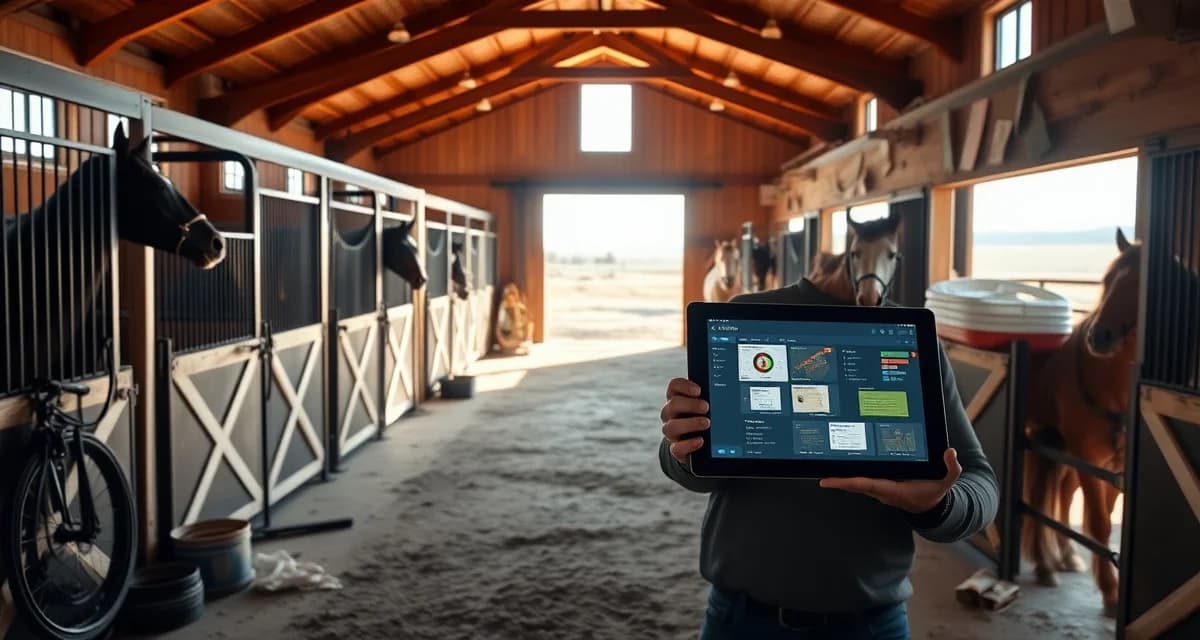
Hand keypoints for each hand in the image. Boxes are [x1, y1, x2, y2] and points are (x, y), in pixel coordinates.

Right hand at [660, 378, 708, 462]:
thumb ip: (710, 397)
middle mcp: (671, 414)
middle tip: (706, 407)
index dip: (684, 386)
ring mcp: (672, 432)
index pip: (674, 386)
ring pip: (671, 426)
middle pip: (673, 404)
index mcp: (677, 398)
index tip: (699, 390)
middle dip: (690, 405)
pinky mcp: (676, 449)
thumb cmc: (705, 418)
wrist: (702, 444)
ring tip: (707, 423)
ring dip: (690, 423)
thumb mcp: (707, 406)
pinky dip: (688, 444)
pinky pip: (676, 448)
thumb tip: (725, 392)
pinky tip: (701, 441)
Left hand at [818, 449, 962, 513]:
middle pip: (854, 484)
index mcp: (892, 490)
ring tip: (823, 464)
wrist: (931, 507)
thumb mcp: (947, 482)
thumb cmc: (935, 493)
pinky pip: (861, 480)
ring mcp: (878, 490)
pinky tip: (841, 464)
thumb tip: (950, 453)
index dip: (844, 482)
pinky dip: (850, 475)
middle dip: (836, 479)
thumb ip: (951, 468)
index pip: (864, 484)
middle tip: (816, 471)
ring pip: (856, 483)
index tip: (825, 481)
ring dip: (841, 476)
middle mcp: (881, 491)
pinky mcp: (879, 486)